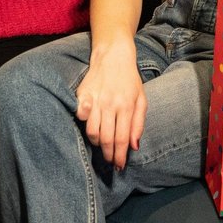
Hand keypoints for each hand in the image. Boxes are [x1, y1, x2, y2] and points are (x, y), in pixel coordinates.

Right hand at [75, 42, 146, 169]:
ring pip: (92, 131)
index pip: (122, 138)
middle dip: (108, 155)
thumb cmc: (130, 80)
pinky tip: (91, 127)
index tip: (120, 166)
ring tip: (103, 145)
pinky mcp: (83, 95)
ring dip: (97, 143)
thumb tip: (134, 146)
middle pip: (106, 138)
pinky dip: (84, 125)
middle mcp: (110, 104)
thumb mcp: (141, 99)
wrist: (113, 56)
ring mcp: (95, 99)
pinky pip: (81, 116)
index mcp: (126, 105)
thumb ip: (138, 123)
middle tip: (111, 162)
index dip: (120, 155)